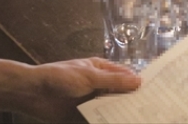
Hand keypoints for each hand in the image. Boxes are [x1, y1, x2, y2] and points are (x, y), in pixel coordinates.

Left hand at [0, 57, 139, 121]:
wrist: (33, 93)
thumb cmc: (61, 77)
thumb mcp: (90, 77)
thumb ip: (113, 81)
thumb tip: (139, 81)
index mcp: (102, 69)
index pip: (125, 76)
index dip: (138, 82)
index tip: (155, 91)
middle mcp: (98, 85)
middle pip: (119, 94)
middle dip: (131, 101)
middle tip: (149, 110)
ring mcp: (90, 101)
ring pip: (110, 108)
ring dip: (119, 113)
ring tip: (137, 119)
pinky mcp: (82, 115)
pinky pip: (98, 119)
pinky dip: (106, 121)